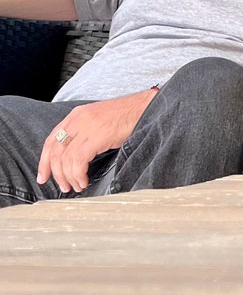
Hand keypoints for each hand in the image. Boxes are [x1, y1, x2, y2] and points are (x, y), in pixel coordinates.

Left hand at [38, 89, 157, 193]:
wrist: (146, 107)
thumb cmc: (126, 116)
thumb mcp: (99, 120)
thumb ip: (84, 133)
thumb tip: (74, 157)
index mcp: (77, 115)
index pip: (51, 140)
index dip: (44, 161)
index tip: (44, 176)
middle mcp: (78, 119)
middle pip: (55, 151)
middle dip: (56, 173)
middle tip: (63, 186)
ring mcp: (87, 127)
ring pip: (66, 159)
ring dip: (68, 177)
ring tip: (77, 186)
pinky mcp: (96, 136)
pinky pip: (78, 161)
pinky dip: (78, 175)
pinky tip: (84, 180)